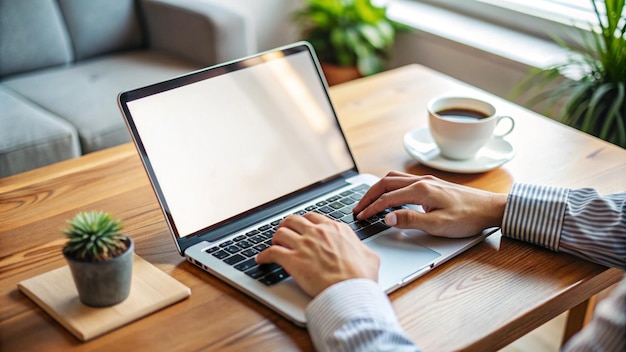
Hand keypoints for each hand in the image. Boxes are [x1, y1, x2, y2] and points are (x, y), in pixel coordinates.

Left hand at [256, 212, 379, 296]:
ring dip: (275, 239)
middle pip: (293, 220)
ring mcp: (304, 244)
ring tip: (274, 245)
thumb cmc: (361, 277)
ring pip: (280, 232)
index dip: (305, 223)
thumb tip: (365, 253)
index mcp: (336, 229)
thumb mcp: (370, 257)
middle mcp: (318, 232)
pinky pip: (271, 252)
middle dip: (287, 226)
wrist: (351, 290)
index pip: (313, 218)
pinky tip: (262, 259)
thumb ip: (362, 249)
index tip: (302, 228)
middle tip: (285, 234)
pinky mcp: (292, 259)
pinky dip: (264, 256)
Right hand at [353, 171, 506, 237]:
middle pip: (386, 183)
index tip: (360, 217)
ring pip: (393, 179)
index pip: (387, 198)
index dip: (371, 208)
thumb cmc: (468, 218)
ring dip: (378, 189)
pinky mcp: (432, 185)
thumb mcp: (438, 225)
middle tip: (357, 208)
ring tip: (368, 201)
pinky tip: (390, 196)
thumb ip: (411, 220)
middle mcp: (422, 181)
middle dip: (368, 196)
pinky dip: (390, 187)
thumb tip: (388, 218)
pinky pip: (403, 181)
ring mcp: (427, 181)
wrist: (491, 209)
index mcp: (421, 190)